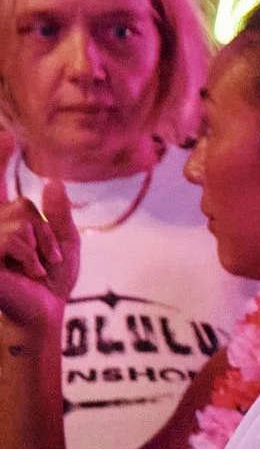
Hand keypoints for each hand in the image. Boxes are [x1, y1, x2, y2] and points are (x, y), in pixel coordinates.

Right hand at [0, 180, 77, 330]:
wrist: (43, 314)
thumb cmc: (50, 283)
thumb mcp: (64, 244)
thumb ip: (58, 214)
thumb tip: (53, 182)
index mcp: (3, 220)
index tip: (7, 134)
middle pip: (22, 205)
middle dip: (45, 233)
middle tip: (48, 259)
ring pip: (20, 218)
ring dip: (41, 245)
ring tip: (37, 267)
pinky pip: (13, 235)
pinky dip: (31, 253)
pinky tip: (29, 271)